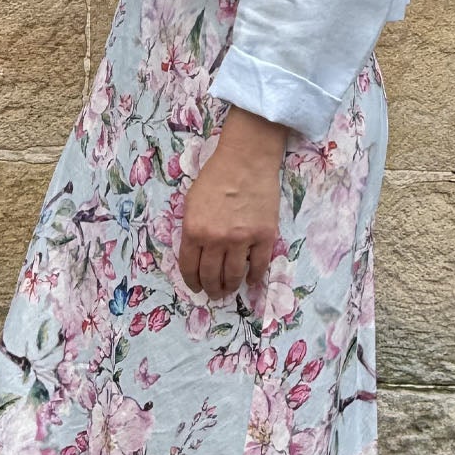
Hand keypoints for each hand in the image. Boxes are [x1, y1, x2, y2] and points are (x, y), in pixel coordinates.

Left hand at [179, 107, 288, 302]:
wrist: (246, 160)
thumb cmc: (216, 176)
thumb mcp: (191, 202)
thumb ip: (192, 229)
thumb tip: (196, 253)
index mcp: (194, 230)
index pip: (189, 267)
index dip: (192, 281)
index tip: (196, 287)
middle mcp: (216, 239)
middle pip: (211, 276)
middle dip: (210, 289)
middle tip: (213, 294)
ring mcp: (242, 240)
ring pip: (234, 275)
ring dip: (230, 287)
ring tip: (229, 290)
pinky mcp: (264, 236)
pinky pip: (259, 265)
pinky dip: (254, 277)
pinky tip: (251, 280)